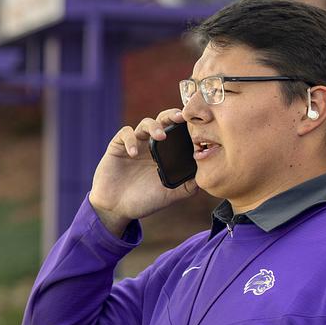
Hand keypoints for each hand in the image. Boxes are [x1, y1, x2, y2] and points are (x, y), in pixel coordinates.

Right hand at [88, 109, 198, 235]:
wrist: (117, 208)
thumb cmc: (144, 200)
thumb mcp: (170, 195)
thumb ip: (188, 186)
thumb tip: (208, 175)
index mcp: (166, 153)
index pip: (179, 131)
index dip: (187, 125)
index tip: (198, 123)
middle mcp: (152, 145)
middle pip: (163, 120)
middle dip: (172, 116)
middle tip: (180, 118)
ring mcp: (135, 143)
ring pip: (145, 123)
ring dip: (154, 126)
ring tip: (160, 137)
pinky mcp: (118, 146)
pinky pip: (125, 134)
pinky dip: (130, 140)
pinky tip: (133, 154)